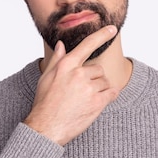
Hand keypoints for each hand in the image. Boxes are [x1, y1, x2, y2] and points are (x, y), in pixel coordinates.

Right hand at [23, 25, 118, 145]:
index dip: (101, 35)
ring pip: (105, 82)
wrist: (46, 128)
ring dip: (99, 90)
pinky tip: (95, 103)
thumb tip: (61, 44)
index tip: (112, 29)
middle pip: (98, 69)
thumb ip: (57, 59)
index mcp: (66, 65)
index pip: (87, 45)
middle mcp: (78, 74)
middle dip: (93, 79)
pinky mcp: (97, 102)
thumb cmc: (45, 103)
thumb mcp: (46, 77)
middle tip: (80, 92)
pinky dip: (108, 97)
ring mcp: (88, 88)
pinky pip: (112, 93)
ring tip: (83, 100)